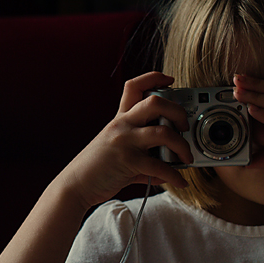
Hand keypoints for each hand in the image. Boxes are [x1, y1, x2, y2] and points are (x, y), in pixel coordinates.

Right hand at [59, 71, 193, 209]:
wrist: (76, 184)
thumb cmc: (96, 167)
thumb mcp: (115, 148)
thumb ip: (141, 153)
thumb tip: (165, 168)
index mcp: (120, 118)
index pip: (134, 86)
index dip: (154, 78)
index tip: (170, 81)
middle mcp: (123, 125)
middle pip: (155, 102)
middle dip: (178, 112)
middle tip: (184, 126)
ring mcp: (125, 142)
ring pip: (163, 133)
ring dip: (182, 145)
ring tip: (186, 157)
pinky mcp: (128, 162)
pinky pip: (159, 166)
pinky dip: (175, 176)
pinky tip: (180, 181)